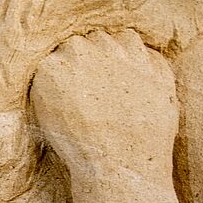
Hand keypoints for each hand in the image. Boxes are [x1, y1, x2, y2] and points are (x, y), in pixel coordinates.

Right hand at [31, 30, 177, 176]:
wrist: (119, 165)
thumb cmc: (78, 145)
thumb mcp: (45, 110)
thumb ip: (50, 79)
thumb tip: (60, 65)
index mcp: (57, 61)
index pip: (63, 48)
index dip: (71, 64)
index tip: (75, 79)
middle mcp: (91, 49)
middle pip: (92, 39)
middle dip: (95, 55)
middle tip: (97, 82)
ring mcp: (127, 55)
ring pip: (123, 37)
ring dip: (121, 51)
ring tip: (121, 77)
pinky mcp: (157, 68)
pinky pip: (151, 54)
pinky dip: (147, 65)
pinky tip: (141, 84)